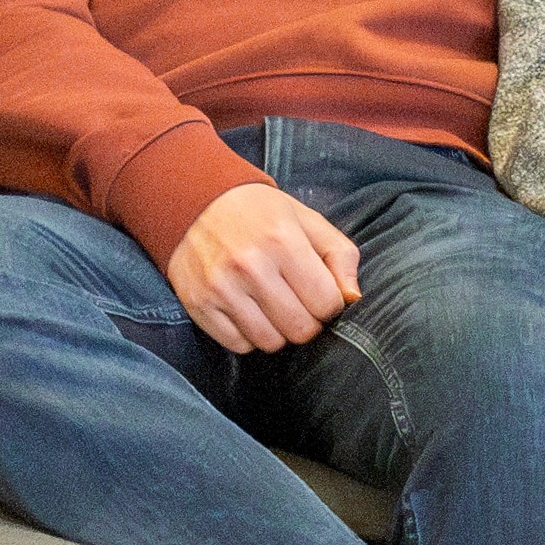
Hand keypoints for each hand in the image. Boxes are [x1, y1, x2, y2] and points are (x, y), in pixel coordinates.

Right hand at [165, 185, 362, 354]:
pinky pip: (238, 345)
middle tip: (297, 302)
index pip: (327, 304)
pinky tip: (247, 310)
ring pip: (270, 343)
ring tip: (271, 306)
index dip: (329, 304)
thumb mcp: (306, 219)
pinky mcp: (198, 304)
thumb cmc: (258, 212)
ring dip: (278, 331)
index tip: (318, 293)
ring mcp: (221, 288)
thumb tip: (353, 298)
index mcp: (283, 240)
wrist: (192, 199)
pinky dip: (248, 335)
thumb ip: (340, 255)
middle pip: (300, 329)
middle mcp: (250, 266)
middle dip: (307, 321)